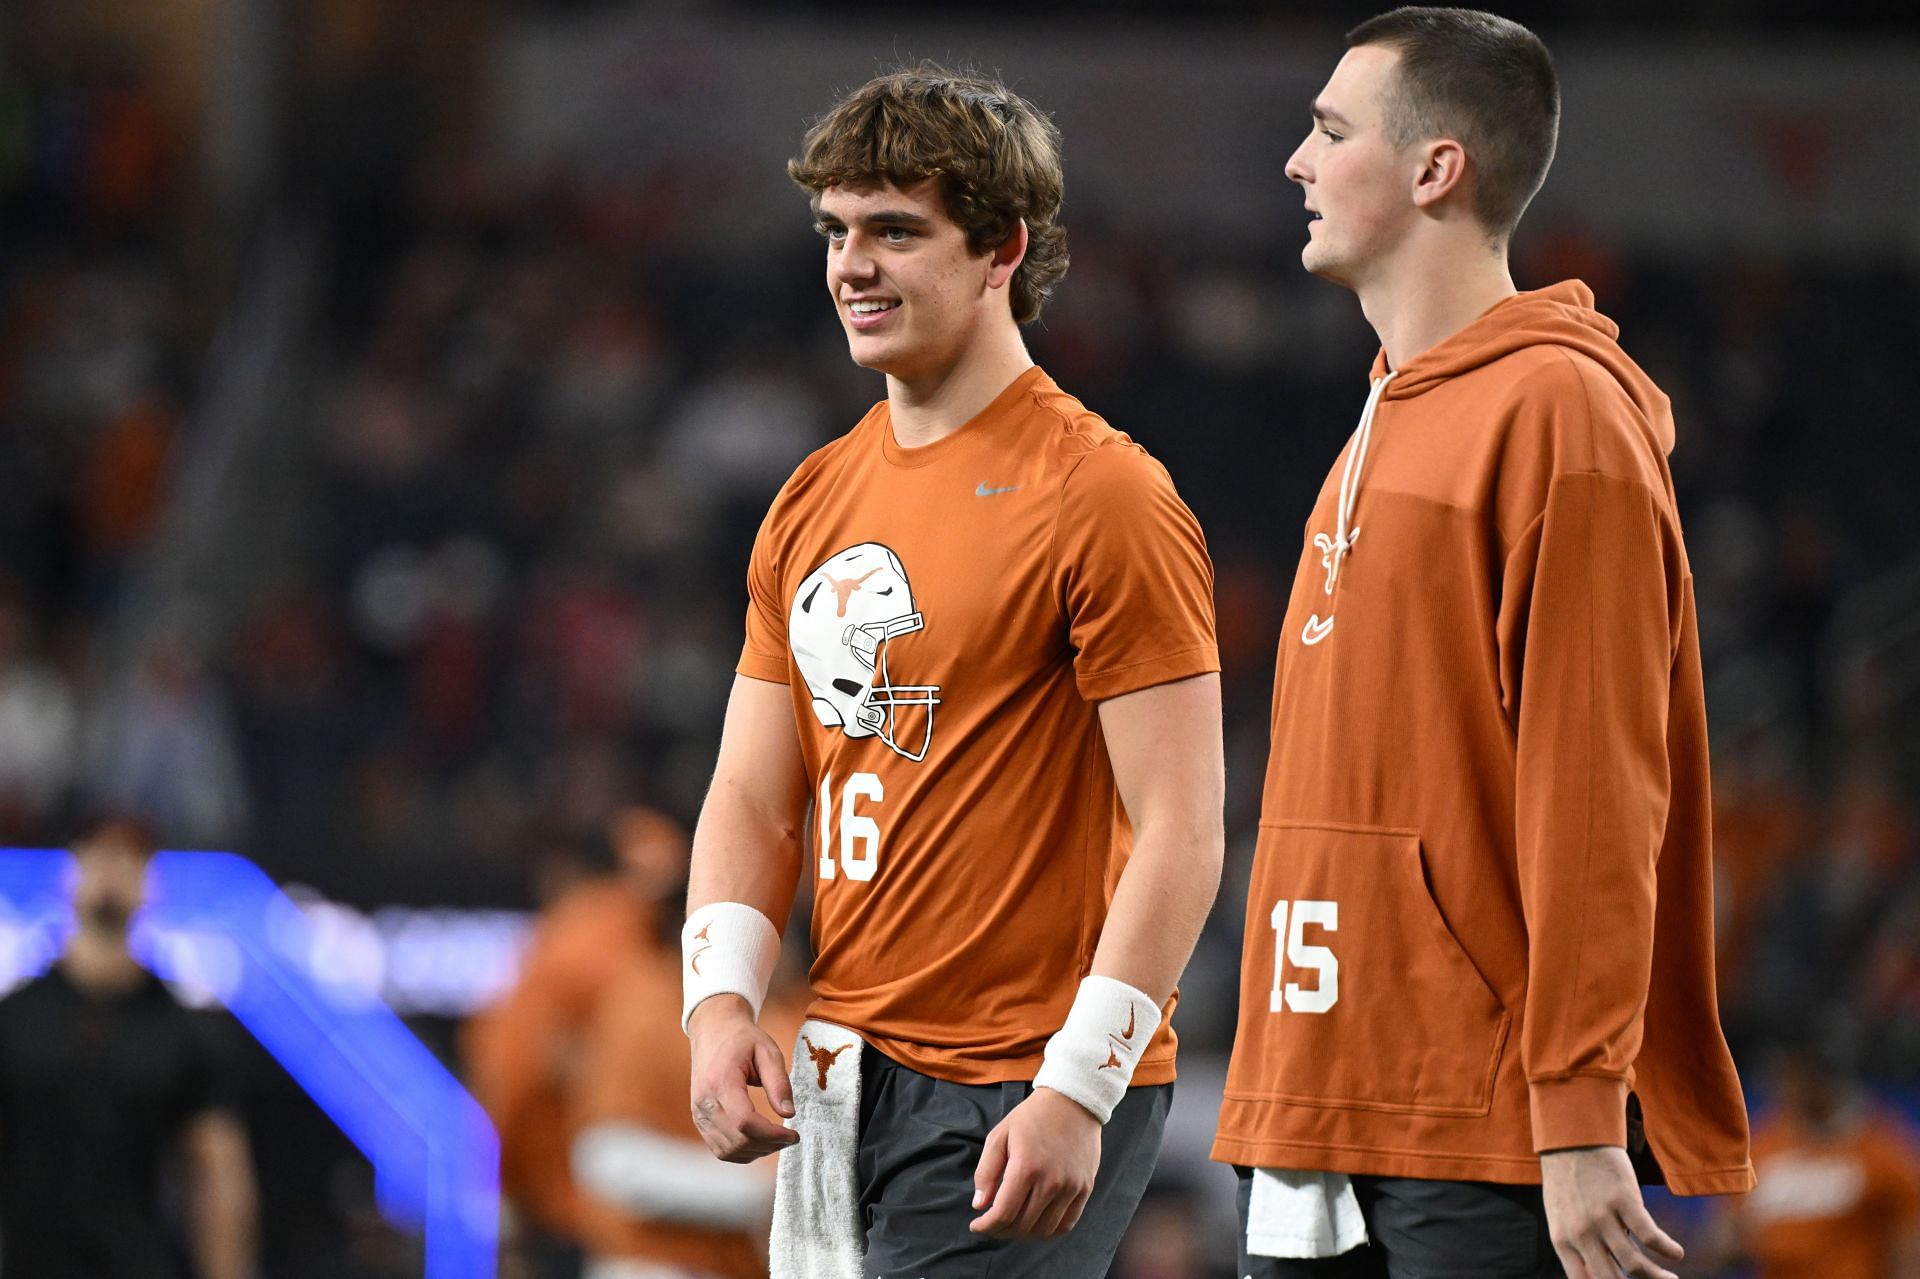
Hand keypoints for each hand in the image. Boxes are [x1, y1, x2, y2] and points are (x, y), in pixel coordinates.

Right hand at [687, 996, 797, 1161]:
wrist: (712, 1031)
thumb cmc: (742, 1039)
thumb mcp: (767, 1051)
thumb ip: (779, 1082)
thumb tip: (788, 1114)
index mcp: (720, 1081)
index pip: (744, 1122)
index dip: (771, 1135)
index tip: (793, 1134)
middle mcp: (704, 1102)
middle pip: (737, 1141)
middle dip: (768, 1145)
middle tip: (790, 1137)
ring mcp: (699, 1114)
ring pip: (727, 1151)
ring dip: (756, 1152)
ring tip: (777, 1139)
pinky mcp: (699, 1121)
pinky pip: (720, 1149)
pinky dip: (742, 1152)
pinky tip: (760, 1140)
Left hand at [969, 1087, 1101, 1238]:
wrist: (1073, 1102)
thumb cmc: (1032, 1117)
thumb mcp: (1000, 1136)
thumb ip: (986, 1172)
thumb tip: (979, 1205)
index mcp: (1026, 1167)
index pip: (1003, 1214)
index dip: (986, 1226)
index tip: (976, 1225)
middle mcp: (1051, 1182)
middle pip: (1022, 1226)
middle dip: (1001, 1231)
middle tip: (992, 1225)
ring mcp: (1071, 1187)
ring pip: (1044, 1230)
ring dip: (1024, 1233)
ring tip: (1012, 1224)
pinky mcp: (1085, 1188)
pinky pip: (1067, 1224)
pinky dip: (1049, 1230)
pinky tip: (1036, 1222)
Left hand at [1542, 1146, 1684, 1278]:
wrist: (1570, 1138)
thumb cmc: (1568, 1181)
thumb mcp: (1563, 1217)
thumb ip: (1579, 1246)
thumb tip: (1604, 1273)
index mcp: (1563, 1241)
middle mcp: (1581, 1234)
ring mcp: (1601, 1218)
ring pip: (1635, 1264)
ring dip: (1658, 1277)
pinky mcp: (1623, 1200)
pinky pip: (1650, 1236)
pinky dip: (1667, 1249)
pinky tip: (1676, 1252)